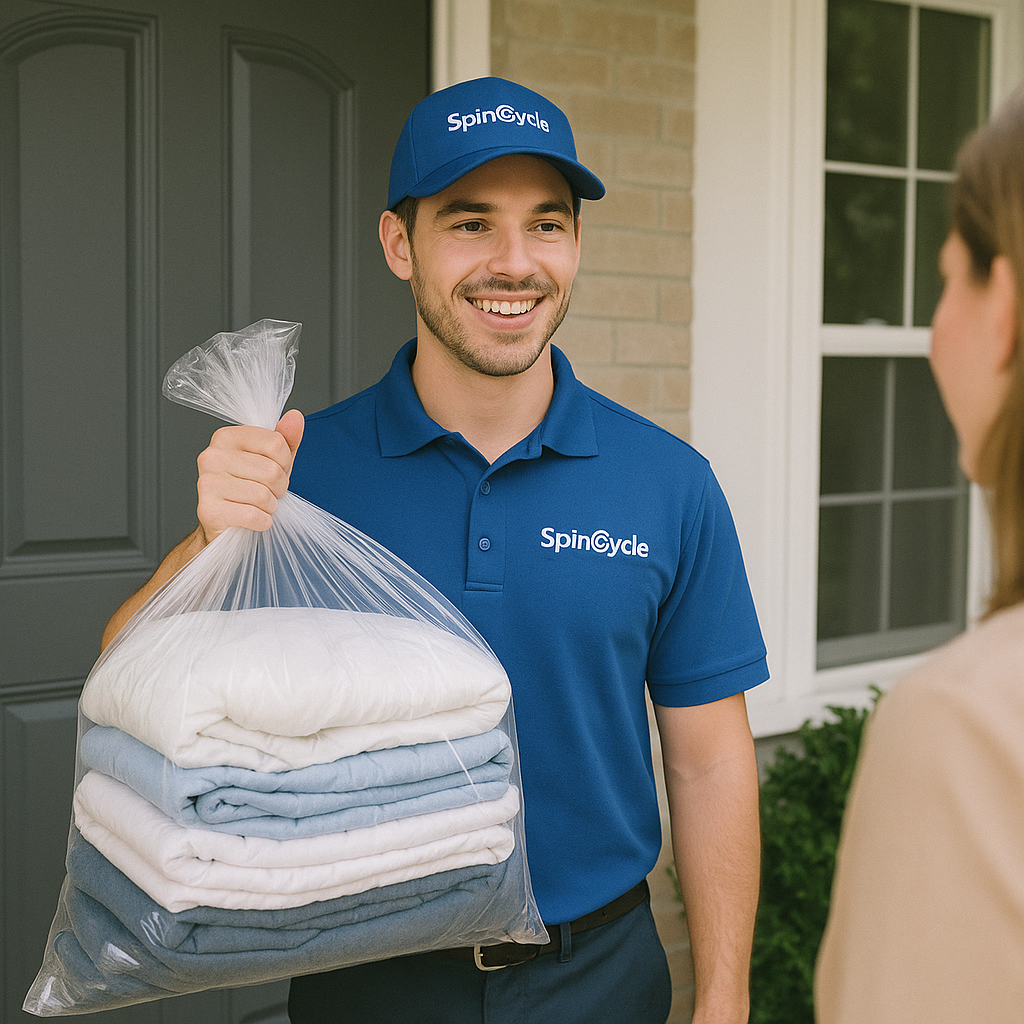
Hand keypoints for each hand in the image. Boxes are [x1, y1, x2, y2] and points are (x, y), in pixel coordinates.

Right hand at [195, 409, 303, 540]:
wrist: (225, 525)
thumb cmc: (250, 489)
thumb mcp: (273, 461)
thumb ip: (286, 439)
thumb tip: (295, 416)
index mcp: (226, 437)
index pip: (275, 442)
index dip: (284, 462)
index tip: (275, 470)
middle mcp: (211, 456)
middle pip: (271, 471)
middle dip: (279, 487)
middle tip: (267, 492)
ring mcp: (207, 482)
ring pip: (263, 495)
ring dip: (270, 506)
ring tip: (259, 505)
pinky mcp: (208, 510)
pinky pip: (253, 515)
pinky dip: (262, 522)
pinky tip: (253, 519)